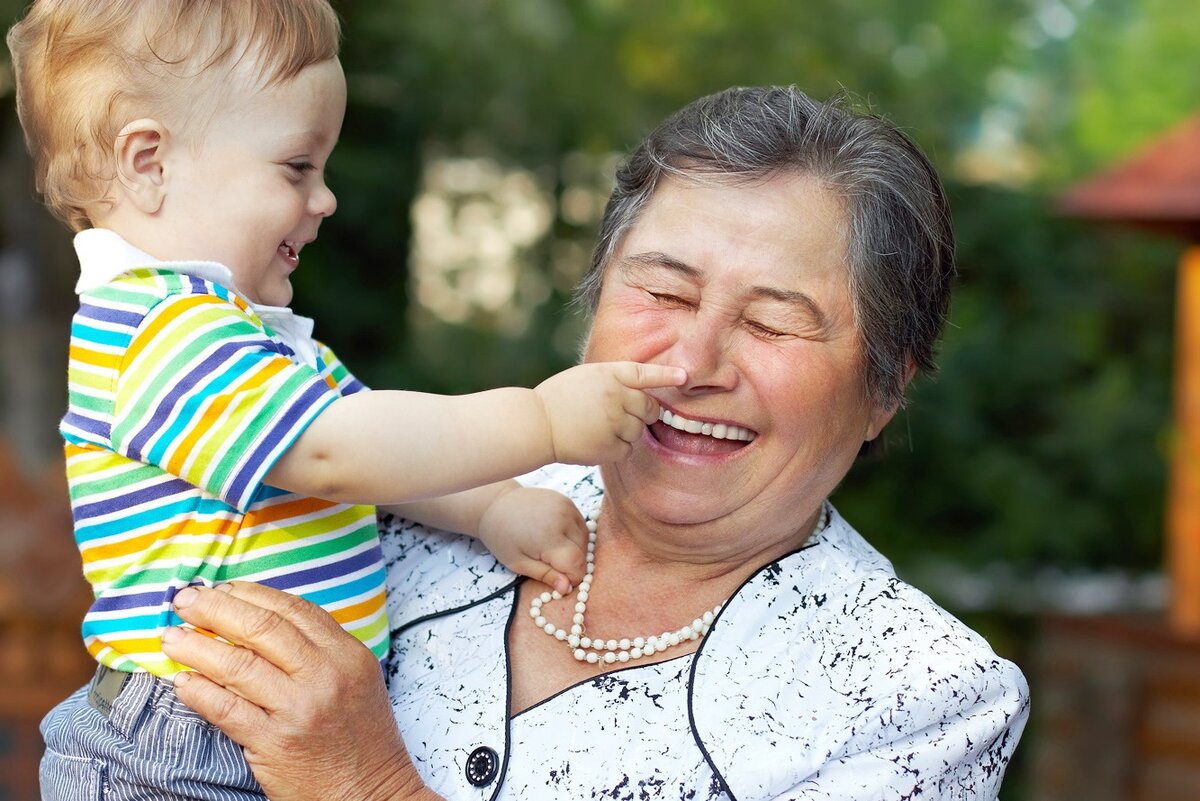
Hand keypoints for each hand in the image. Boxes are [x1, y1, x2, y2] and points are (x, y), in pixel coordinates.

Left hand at [160, 583, 441, 800]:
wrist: (370, 795)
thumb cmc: (362, 741)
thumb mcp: (357, 681)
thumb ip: (321, 650)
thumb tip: (263, 622)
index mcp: (347, 654)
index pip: (293, 609)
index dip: (252, 594)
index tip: (222, 588)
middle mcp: (326, 675)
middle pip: (261, 627)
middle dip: (216, 609)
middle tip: (186, 601)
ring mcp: (299, 709)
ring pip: (237, 665)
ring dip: (196, 647)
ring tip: (171, 638)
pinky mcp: (275, 744)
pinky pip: (225, 709)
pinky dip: (198, 691)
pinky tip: (182, 681)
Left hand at [478, 486, 586, 593]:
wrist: (495, 504)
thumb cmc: (502, 538)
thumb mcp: (519, 563)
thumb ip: (545, 575)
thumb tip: (567, 588)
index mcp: (548, 537)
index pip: (576, 565)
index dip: (570, 578)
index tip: (557, 581)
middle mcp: (562, 519)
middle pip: (583, 552)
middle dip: (571, 564)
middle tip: (549, 563)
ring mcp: (566, 507)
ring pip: (585, 539)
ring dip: (575, 549)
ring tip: (551, 549)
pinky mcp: (567, 501)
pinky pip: (580, 525)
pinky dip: (573, 535)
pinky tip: (556, 537)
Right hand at [534, 361, 685, 464]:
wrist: (536, 424)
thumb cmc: (558, 399)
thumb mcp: (585, 377)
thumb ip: (613, 381)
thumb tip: (639, 394)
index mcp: (610, 374)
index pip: (645, 374)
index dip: (667, 376)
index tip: (685, 377)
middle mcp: (617, 396)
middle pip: (649, 408)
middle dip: (641, 413)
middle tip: (618, 415)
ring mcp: (615, 422)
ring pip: (638, 431)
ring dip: (625, 432)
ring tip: (597, 427)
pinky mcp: (610, 446)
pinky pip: (628, 449)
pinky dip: (616, 449)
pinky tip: (595, 441)